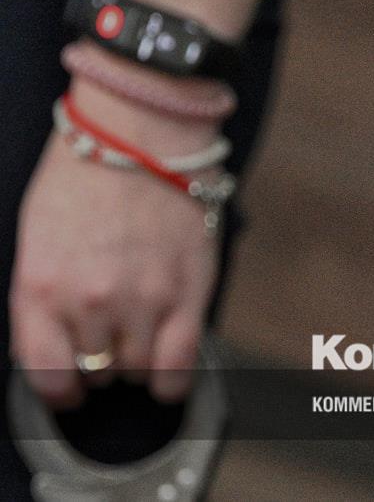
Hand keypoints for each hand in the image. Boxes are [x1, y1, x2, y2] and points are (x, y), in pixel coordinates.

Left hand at [10, 74, 222, 408]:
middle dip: (101, 360)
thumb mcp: (38, 237)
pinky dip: (171, 381)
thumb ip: (44, 296)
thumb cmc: (87, 175)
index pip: (45, 373)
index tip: (70, 386)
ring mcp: (142, 301)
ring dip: (137, 359)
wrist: (141, 131)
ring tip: (142, 330)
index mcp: (39, 287)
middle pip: (96, 372)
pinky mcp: (188, 294)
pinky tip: (168, 375)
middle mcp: (89, 301)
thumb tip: (63, 343)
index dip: (59, 389)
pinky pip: (179, 367)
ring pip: (135, 370)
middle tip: (111, 334)